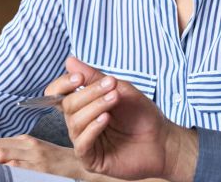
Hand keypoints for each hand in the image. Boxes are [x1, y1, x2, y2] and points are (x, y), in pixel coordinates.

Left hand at [0, 135, 85, 179]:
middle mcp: (29, 146)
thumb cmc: (57, 162)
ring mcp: (34, 158)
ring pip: (2, 158)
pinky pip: (14, 170)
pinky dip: (2, 174)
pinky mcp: (39, 170)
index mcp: (25, 140)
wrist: (79, 166)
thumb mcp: (36, 152)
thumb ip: (17, 153)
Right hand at [47, 57, 198, 180]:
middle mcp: (80, 123)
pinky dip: (93, 128)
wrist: (162, 139)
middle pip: (67, 106)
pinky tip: (106, 118)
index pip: (58, 94)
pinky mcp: (91, 160)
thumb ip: (94, 77)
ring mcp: (85, 141)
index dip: (63, 84)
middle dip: (88, 93)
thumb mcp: (119, 89)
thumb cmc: (141, 115)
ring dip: (94, 107)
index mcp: (83, 105)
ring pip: (75, 122)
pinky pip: (82, 144)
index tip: (79, 77)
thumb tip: (70, 61)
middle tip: (111, 86)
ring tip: (114, 99)